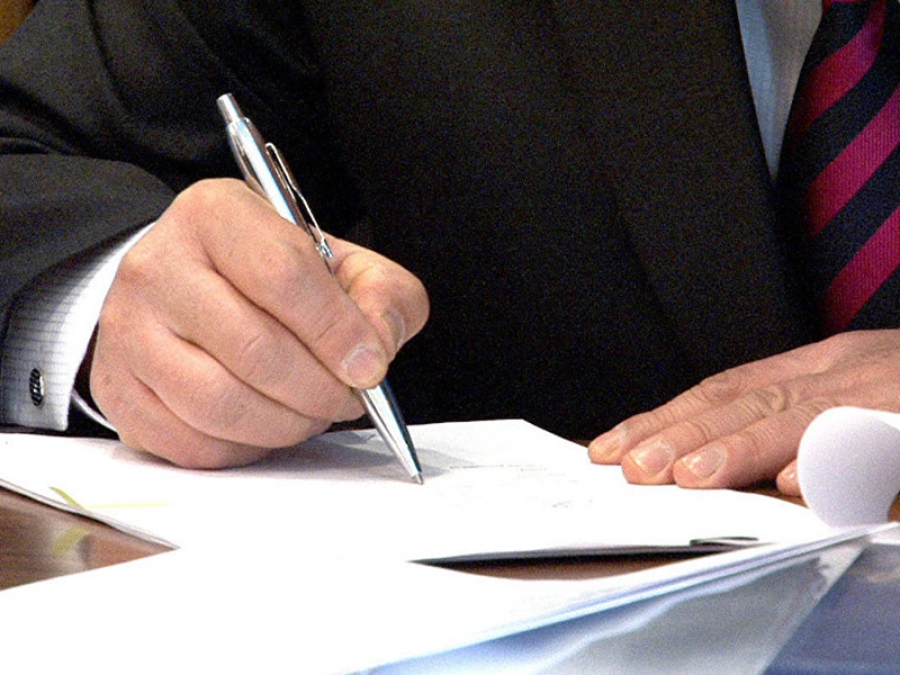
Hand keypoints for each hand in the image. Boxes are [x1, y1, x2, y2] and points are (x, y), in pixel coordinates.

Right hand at [90, 179, 428, 467]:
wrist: (193, 286)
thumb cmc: (275, 276)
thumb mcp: (342, 263)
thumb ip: (382, 294)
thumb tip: (376, 348)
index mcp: (216, 215)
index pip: (283, 275)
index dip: (338, 332)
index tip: (370, 366)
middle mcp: (157, 266)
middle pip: (255, 349)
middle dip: (320, 390)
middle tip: (347, 398)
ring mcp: (127, 330)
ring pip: (220, 404)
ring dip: (286, 424)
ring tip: (311, 412)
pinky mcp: (118, 388)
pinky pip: (191, 443)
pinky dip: (245, 448)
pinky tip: (267, 424)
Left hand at [588, 330, 899, 495]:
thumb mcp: (859, 400)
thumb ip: (806, 432)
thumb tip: (746, 473)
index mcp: (827, 366)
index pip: (728, 389)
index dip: (668, 417)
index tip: (613, 446)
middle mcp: (852, 369)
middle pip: (750, 398)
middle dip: (682, 433)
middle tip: (629, 466)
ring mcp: (891, 389)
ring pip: (807, 413)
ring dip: (743, 445)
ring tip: (688, 475)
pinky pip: (882, 436)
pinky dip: (842, 457)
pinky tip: (804, 481)